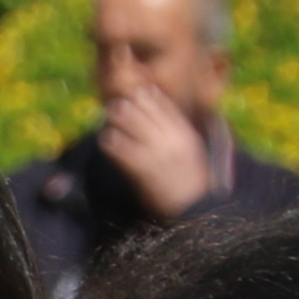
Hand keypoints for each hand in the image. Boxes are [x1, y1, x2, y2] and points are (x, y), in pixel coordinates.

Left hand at [99, 75, 216, 219]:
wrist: (193, 208)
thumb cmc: (189, 178)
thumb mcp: (191, 149)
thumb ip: (178, 130)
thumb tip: (164, 115)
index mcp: (184, 133)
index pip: (164, 106)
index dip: (147, 96)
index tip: (136, 91)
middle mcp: (171, 140)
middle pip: (144, 111)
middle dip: (127, 105)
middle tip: (115, 105)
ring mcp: (158, 154)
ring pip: (132, 125)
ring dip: (117, 119)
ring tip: (108, 118)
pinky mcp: (144, 171)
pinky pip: (123, 151)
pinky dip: (112, 142)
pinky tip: (106, 140)